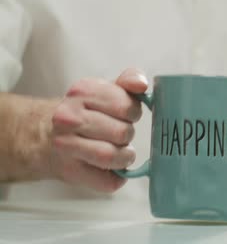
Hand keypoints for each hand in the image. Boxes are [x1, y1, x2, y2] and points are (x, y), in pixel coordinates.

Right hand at [42, 68, 147, 191]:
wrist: (47, 137)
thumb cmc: (86, 113)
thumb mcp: (105, 90)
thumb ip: (128, 81)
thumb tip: (141, 85)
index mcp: (83, 92)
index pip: (126, 106)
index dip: (133, 113)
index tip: (126, 114)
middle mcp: (69, 118)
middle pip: (122, 132)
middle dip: (128, 135)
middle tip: (120, 134)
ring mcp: (66, 146)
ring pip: (112, 157)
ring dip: (124, 157)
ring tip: (120, 152)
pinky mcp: (70, 171)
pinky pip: (107, 181)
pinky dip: (117, 177)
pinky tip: (112, 168)